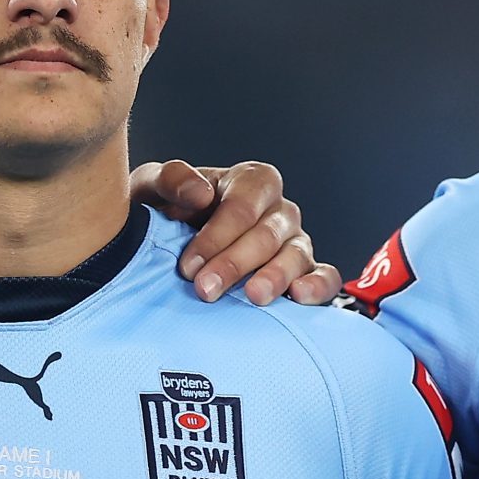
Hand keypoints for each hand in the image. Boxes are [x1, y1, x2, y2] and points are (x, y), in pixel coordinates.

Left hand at [127, 161, 341, 305]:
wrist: (168, 249)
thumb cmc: (166, 215)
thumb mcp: (153, 189)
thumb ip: (170, 180)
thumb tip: (200, 192)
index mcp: (250, 182)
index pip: (244, 204)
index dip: (218, 235)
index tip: (189, 264)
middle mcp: (278, 210)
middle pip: (269, 233)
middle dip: (236, 263)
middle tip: (206, 289)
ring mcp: (295, 242)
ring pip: (297, 254)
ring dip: (275, 276)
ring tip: (253, 297)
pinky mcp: (305, 272)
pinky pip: (324, 276)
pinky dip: (317, 286)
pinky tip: (298, 297)